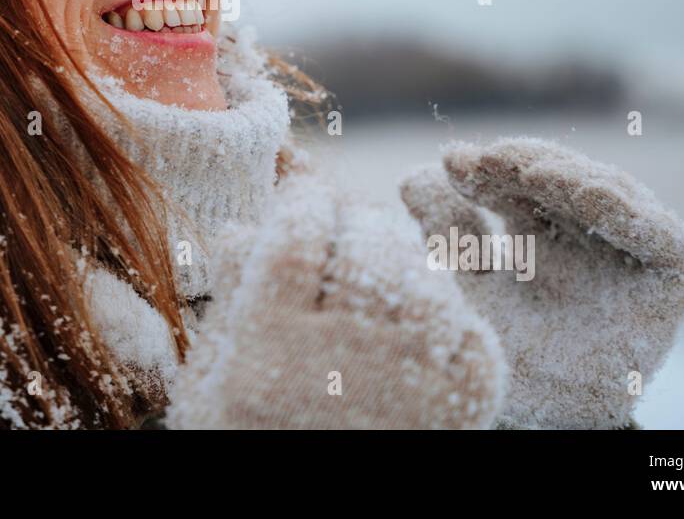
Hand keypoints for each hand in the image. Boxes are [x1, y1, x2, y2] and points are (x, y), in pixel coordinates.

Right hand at [168, 170, 505, 428]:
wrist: (308, 516)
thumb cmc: (250, 435)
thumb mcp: (212, 377)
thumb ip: (233, 300)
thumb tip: (250, 225)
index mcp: (268, 342)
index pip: (298, 236)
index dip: (306, 201)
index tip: (306, 197)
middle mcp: (340, 359)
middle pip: (367, 251)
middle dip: (358, 222)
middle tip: (350, 225)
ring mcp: (406, 385)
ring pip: (423, 286)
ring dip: (407, 266)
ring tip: (386, 273)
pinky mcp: (454, 412)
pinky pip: (472, 338)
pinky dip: (455, 320)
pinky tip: (426, 325)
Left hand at [401, 137, 683, 427]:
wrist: (537, 420)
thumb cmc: (498, 361)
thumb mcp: (463, 290)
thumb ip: (446, 234)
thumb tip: (412, 176)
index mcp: (541, 244)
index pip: (521, 189)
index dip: (492, 169)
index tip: (454, 160)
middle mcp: (589, 247)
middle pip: (566, 184)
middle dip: (526, 165)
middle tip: (486, 158)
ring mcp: (633, 264)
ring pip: (615, 196)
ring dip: (572, 176)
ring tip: (529, 172)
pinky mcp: (672, 287)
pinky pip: (668, 243)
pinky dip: (633, 214)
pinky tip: (585, 193)